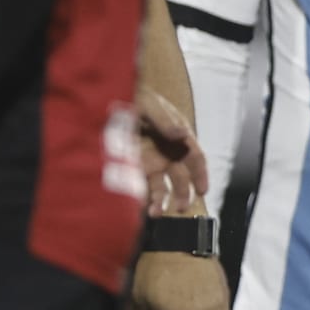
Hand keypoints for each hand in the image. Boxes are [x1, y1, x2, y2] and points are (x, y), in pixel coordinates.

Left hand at [136, 85, 208, 216]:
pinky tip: (138, 205)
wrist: (106, 100)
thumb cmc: (134, 96)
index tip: (202, 190)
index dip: (201, 174)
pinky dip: (141, 198)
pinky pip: (140, 186)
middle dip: (182, 194)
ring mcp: (151, 161)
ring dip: (161, 201)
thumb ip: (165, 120)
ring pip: (161, 187)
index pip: (195, 157)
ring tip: (156, 213)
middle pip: (181, 178)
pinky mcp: (133, 168)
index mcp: (178, 135)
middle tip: (180, 208)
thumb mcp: (149, 104)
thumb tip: (181, 135)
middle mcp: (167, 152)